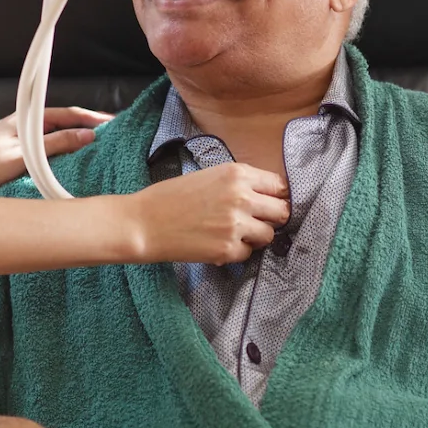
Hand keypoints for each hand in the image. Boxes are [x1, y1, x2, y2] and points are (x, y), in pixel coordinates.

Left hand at [0, 107, 111, 192]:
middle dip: (88, 126)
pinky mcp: (15, 156)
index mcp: (28, 119)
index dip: (92, 118)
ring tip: (97, 148)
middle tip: (112, 134)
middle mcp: (25, 126)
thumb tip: (88, 136)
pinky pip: (46, 150)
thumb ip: (58, 143)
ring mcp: (20, 140)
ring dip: (76, 139)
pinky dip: (62, 153)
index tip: (113, 123)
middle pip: (64, 122)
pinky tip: (69, 163)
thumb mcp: (26, 153)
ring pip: (56, 136)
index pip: (69, 114)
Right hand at [126, 162, 289, 264]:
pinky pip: (248, 253)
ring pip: (269, 235)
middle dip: (272, 218)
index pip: (279, 186)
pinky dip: (237, 251)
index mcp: (237, 174)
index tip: (268, 204)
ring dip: (256, 236)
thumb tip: (266, 196)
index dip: (275, 197)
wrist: (144, 222)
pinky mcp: (228, 249)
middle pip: (282, 212)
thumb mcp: (209, 175)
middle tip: (255, 221)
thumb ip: (238, 183)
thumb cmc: (171, 197)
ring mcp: (236, 225)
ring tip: (234, 233)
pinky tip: (218, 244)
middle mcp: (242, 197)